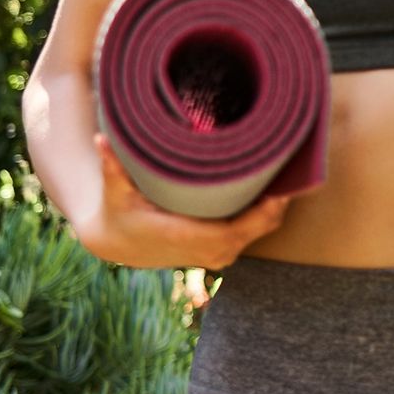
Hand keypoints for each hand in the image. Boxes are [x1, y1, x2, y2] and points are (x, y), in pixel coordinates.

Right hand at [76, 133, 296, 268]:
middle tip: (292, 168)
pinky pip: (254, 232)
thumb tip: (102, 138)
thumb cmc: (118, 213)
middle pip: (257, 229)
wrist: (116, 243)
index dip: (261, 214)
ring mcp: (217, 255)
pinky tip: (278, 189)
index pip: (233, 232)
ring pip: (260, 231)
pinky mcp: (222, 251)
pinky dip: (268, 213)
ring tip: (289, 172)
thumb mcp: (114, 190)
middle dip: (277, 203)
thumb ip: (112, 165)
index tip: (278, 191)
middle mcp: (206, 252)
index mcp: (184, 237)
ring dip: (277, 206)